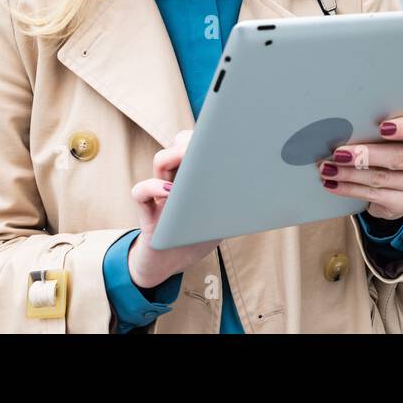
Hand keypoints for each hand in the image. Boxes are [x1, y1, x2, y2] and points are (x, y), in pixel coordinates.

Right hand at [126, 130, 220, 288]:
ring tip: (190, 165)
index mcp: (196, 177)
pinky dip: (152, 187)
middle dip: (191, 140)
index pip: (200, 144)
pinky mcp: (147, 213)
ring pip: (160, 160)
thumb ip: (234, 205)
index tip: (225, 135)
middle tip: (205, 145)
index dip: (209, 136)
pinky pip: (141, 192)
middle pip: (179, 143)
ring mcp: (160, 194)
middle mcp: (177, 179)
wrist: (169, 266)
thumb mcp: (221, 221)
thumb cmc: (197, 238)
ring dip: (174, 157)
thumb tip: (261, 190)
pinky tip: (168, 193)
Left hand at [318, 115, 402, 219]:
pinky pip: (375, 195)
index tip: (382, 127)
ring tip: (328, 169)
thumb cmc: (391, 147)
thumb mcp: (391, 136)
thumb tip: (344, 125)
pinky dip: (350, 189)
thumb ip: (379, 129)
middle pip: (399, 157)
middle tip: (339, 153)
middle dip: (365, 154)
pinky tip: (333, 184)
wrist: (398, 183)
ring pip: (382, 178)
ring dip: (350, 174)